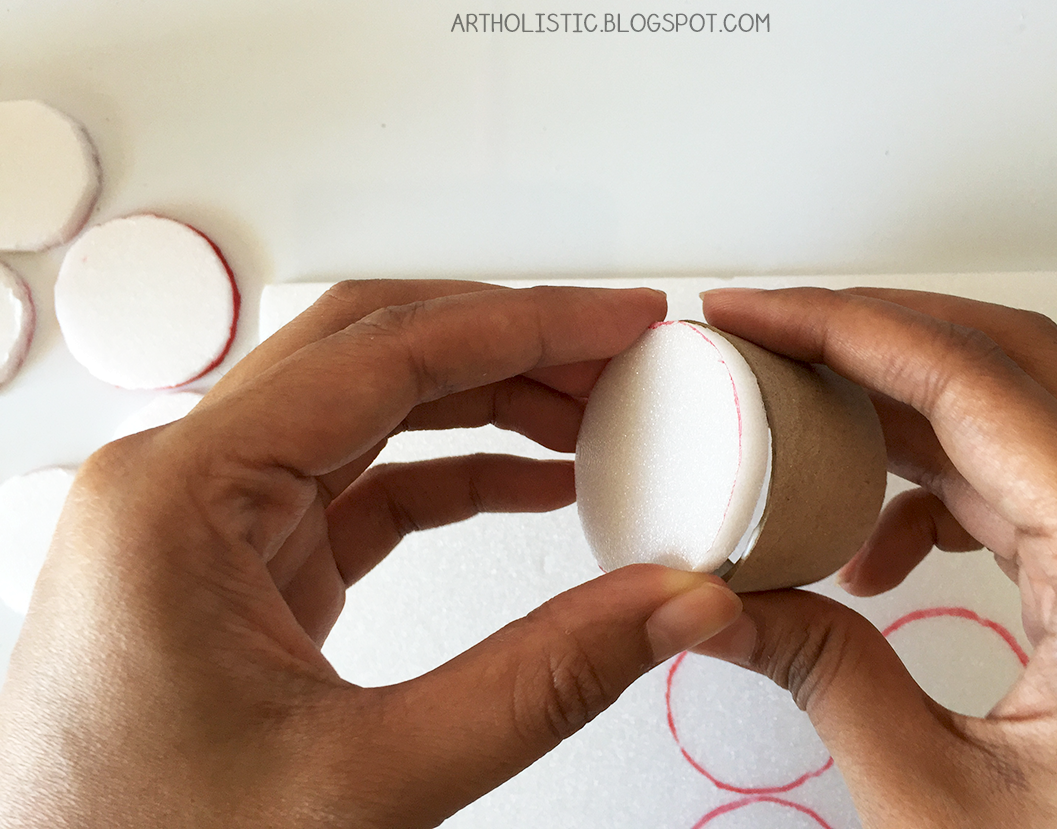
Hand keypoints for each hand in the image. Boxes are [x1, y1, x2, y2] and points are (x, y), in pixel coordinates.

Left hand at [0, 281, 742, 827]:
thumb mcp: (366, 780)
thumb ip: (538, 684)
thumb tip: (661, 606)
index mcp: (178, 498)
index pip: (380, 353)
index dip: (523, 326)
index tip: (613, 319)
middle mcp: (181, 486)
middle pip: (371, 354)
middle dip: (509, 346)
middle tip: (613, 353)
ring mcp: (209, 522)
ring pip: (369, 412)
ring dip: (486, 404)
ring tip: (588, 416)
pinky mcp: (243, 565)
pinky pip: (360, 485)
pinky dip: (452, 474)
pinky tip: (528, 482)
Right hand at [697, 287, 1056, 826]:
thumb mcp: (942, 807)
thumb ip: (826, 682)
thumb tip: (719, 605)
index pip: (978, 387)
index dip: (850, 328)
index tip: (758, 316)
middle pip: (1010, 362)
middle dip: (874, 331)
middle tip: (768, 335)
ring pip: (1014, 415)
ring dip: (895, 406)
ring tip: (795, 425)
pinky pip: (1017, 486)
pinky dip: (927, 488)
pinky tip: (868, 548)